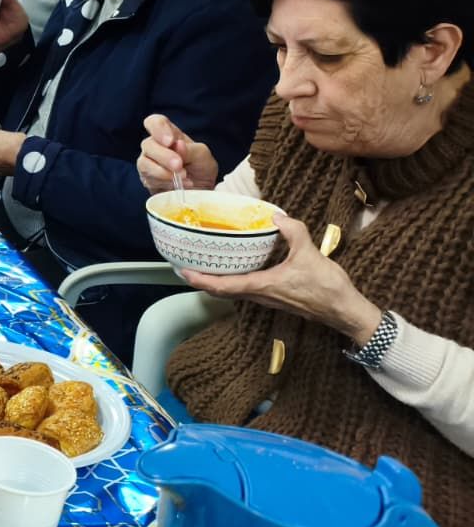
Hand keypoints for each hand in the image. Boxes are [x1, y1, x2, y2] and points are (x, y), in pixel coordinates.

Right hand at [138, 114, 219, 192]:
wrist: (201, 192)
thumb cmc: (201, 169)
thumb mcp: (203, 156)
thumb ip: (190, 150)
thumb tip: (177, 145)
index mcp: (169, 134)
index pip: (155, 122)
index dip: (158, 129)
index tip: (170, 141)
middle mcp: (155, 147)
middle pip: (148, 144)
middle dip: (164, 156)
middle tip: (179, 165)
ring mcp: (148, 163)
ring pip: (144, 163)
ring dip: (163, 171)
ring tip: (183, 176)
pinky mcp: (148, 180)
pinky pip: (149, 179)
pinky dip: (165, 182)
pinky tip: (178, 185)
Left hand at [181, 214, 379, 343]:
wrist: (344, 310)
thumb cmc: (326, 286)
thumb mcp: (309, 253)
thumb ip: (293, 231)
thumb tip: (276, 215)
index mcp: (262, 286)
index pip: (223, 286)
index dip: (201, 280)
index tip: (183, 272)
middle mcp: (260, 295)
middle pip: (223, 291)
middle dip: (203, 280)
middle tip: (186, 267)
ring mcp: (268, 299)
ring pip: (234, 292)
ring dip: (217, 282)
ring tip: (205, 266)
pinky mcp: (276, 298)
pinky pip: (247, 290)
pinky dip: (234, 281)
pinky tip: (236, 268)